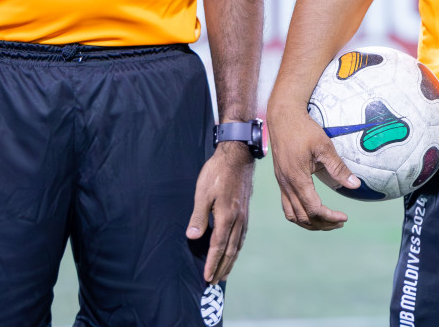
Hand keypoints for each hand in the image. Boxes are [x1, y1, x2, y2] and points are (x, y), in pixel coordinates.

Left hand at [186, 143, 254, 283]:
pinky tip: (234, 251)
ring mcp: (244, 216)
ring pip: (238, 244)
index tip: (207, 277)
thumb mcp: (202, 192)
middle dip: (222, 267)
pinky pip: (242, 236)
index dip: (212, 263)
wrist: (238, 156)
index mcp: (226, 216)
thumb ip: (198, 215)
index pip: (218, 246)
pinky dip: (237, 248)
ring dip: (230, 261)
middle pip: (230, 250)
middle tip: (215, 282)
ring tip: (225, 273)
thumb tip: (192, 236)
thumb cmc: (217, 172)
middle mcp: (237, 219)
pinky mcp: (246, 211)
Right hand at [265, 105, 359, 230]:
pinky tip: (311, 211)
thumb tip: (355, 185)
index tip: (344, 217)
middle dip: (322, 223)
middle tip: (340, 221)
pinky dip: (299, 214)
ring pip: (292, 215)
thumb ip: (338, 168)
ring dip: (310, 222)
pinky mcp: (280, 179)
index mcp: (297, 178)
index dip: (330, 217)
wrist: (283, 117)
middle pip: (303, 216)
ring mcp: (281, 183)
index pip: (313, 208)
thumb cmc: (303, 129)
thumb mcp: (324, 146)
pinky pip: (286, 206)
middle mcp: (286, 184)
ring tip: (327, 221)